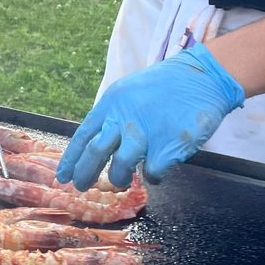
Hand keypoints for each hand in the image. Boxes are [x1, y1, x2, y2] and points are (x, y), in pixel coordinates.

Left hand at [55, 42, 244, 189]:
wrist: (201, 78)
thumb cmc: (165, 86)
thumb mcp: (129, 93)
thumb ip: (114, 116)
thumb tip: (98, 142)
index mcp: (111, 103)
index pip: (83, 135)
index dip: (71, 158)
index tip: (63, 176)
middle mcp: (124, 118)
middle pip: (96, 153)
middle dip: (85, 174)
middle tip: (81, 187)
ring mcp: (146, 133)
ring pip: (121, 167)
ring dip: (118, 178)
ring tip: (121, 180)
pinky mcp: (168, 147)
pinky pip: (152, 172)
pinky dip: (152, 176)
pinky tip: (156, 170)